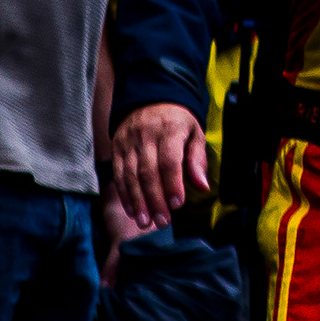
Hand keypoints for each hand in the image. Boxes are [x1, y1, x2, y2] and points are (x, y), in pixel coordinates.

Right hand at [111, 102, 209, 228]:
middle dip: (154, 199)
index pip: (169, 161)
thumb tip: (202, 187)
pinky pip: (119, 173)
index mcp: (169, 130)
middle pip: (148, 172)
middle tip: (162, 222)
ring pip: (130, 175)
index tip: (177, 205)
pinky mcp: (117, 148)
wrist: (149, 99)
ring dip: (137, 201)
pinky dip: (124, 194)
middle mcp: (145, 136)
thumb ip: (197, 160)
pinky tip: (132, 210)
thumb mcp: (194, 133)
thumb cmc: (177, 121)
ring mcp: (128, 142)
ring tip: (146, 222)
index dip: (172, 184)